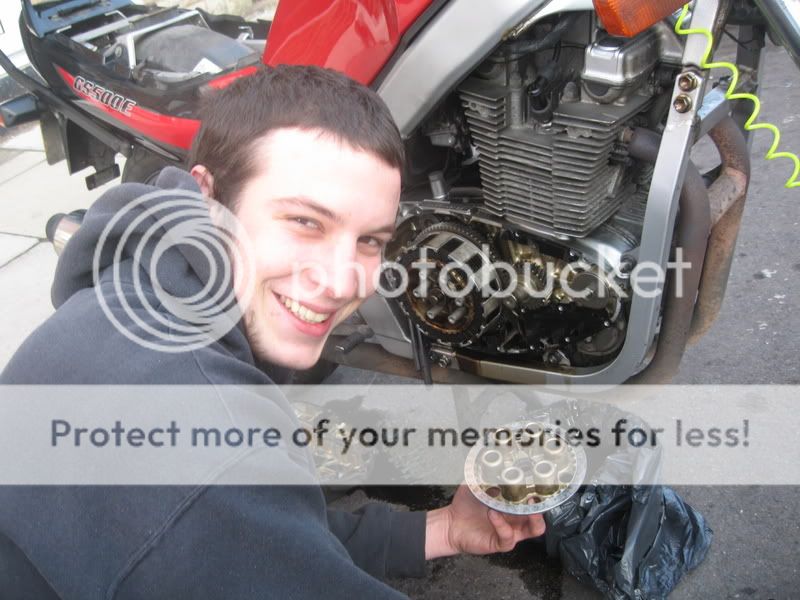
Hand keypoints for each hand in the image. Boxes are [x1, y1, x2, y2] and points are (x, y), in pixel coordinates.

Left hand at [424, 485, 545, 558]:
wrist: (451, 522)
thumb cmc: (466, 505)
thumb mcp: (478, 484)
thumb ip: (488, 474)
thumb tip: (496, 459)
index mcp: (514, 506)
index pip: (536, 502)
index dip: (542, 494)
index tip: (541, 483)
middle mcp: (515, 520)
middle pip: (541, 515)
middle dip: (542, 506)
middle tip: (536, 495)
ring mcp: (510, 532)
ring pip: (533, 530)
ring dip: (531, 517)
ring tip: (523, 505)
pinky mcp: (499, 542)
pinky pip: (507, 536)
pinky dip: (501, 524)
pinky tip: (493, 513)